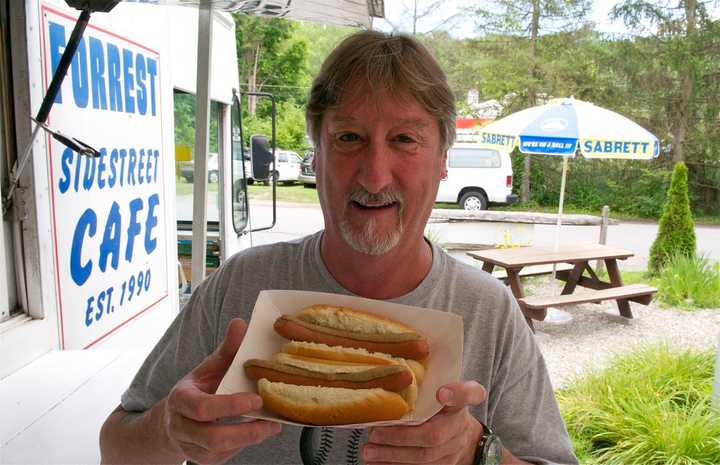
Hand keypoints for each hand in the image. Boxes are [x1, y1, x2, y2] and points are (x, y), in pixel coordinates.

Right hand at [163, 318, 281, 464]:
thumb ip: (226, 350)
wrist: (170, 423)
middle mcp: (181, 426)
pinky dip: (245, 445)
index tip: (256, 399)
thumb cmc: (196, 390)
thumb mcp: (208, 368)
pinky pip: (225, 457)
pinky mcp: (202, 460)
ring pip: (220, 450)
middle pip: (212, 437)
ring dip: (249, 439)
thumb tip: (240, 323)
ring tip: (272, 426)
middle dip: (245, 431)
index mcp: (181, 400)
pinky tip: (261, 431)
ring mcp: (191, 447)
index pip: (202, 408)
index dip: (230, 406)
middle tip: (272, 422)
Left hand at [363, 381, 486, 464]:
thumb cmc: (443, 407)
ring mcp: (453, 450)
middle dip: (402, 436)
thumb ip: (427, 380)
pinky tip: (375, 463)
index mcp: (460, 401)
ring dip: (393, 454)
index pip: (469, 393)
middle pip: (434, 435)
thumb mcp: (442, 388)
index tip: (441, 392)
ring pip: (424, 457)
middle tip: (375, 433)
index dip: (457, 394)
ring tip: (369, 450)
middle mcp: (460, 426)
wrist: (462, 438)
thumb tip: (388, 365)